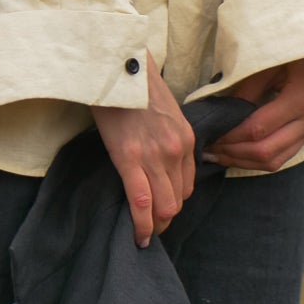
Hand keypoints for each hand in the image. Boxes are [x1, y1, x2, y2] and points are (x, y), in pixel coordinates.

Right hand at [92, 55, 196, 247]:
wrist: (116, 67)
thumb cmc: (135, 88)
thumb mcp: (166, 114)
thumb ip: (170, 139)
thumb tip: (161, 164)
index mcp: (187, 139)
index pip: (187, 185)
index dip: (174, 203)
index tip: (161, 209)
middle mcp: (176, 150)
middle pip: (177, 201)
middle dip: (165, 220)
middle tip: (152, 229)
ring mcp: (155, 156)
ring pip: (163, 207)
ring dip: (154, 226)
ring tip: (143, 234)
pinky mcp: (130, 158)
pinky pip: (141, 203)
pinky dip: (141, 225)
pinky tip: (138, 236)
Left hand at [206, 52, 303, 171]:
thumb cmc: (298, 50)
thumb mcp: (269, 63)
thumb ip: (246, 90)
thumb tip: (220, 114)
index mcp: (302, 100)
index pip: (258, 129)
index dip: (230, 136)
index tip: (208, 134)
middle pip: (266, 152)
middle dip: (233, 154)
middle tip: (207, 149)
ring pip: (274, 161)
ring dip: (243, 162)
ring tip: (217, 155)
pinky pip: (282, 157)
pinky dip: (257, 159)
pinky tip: (237, 154)